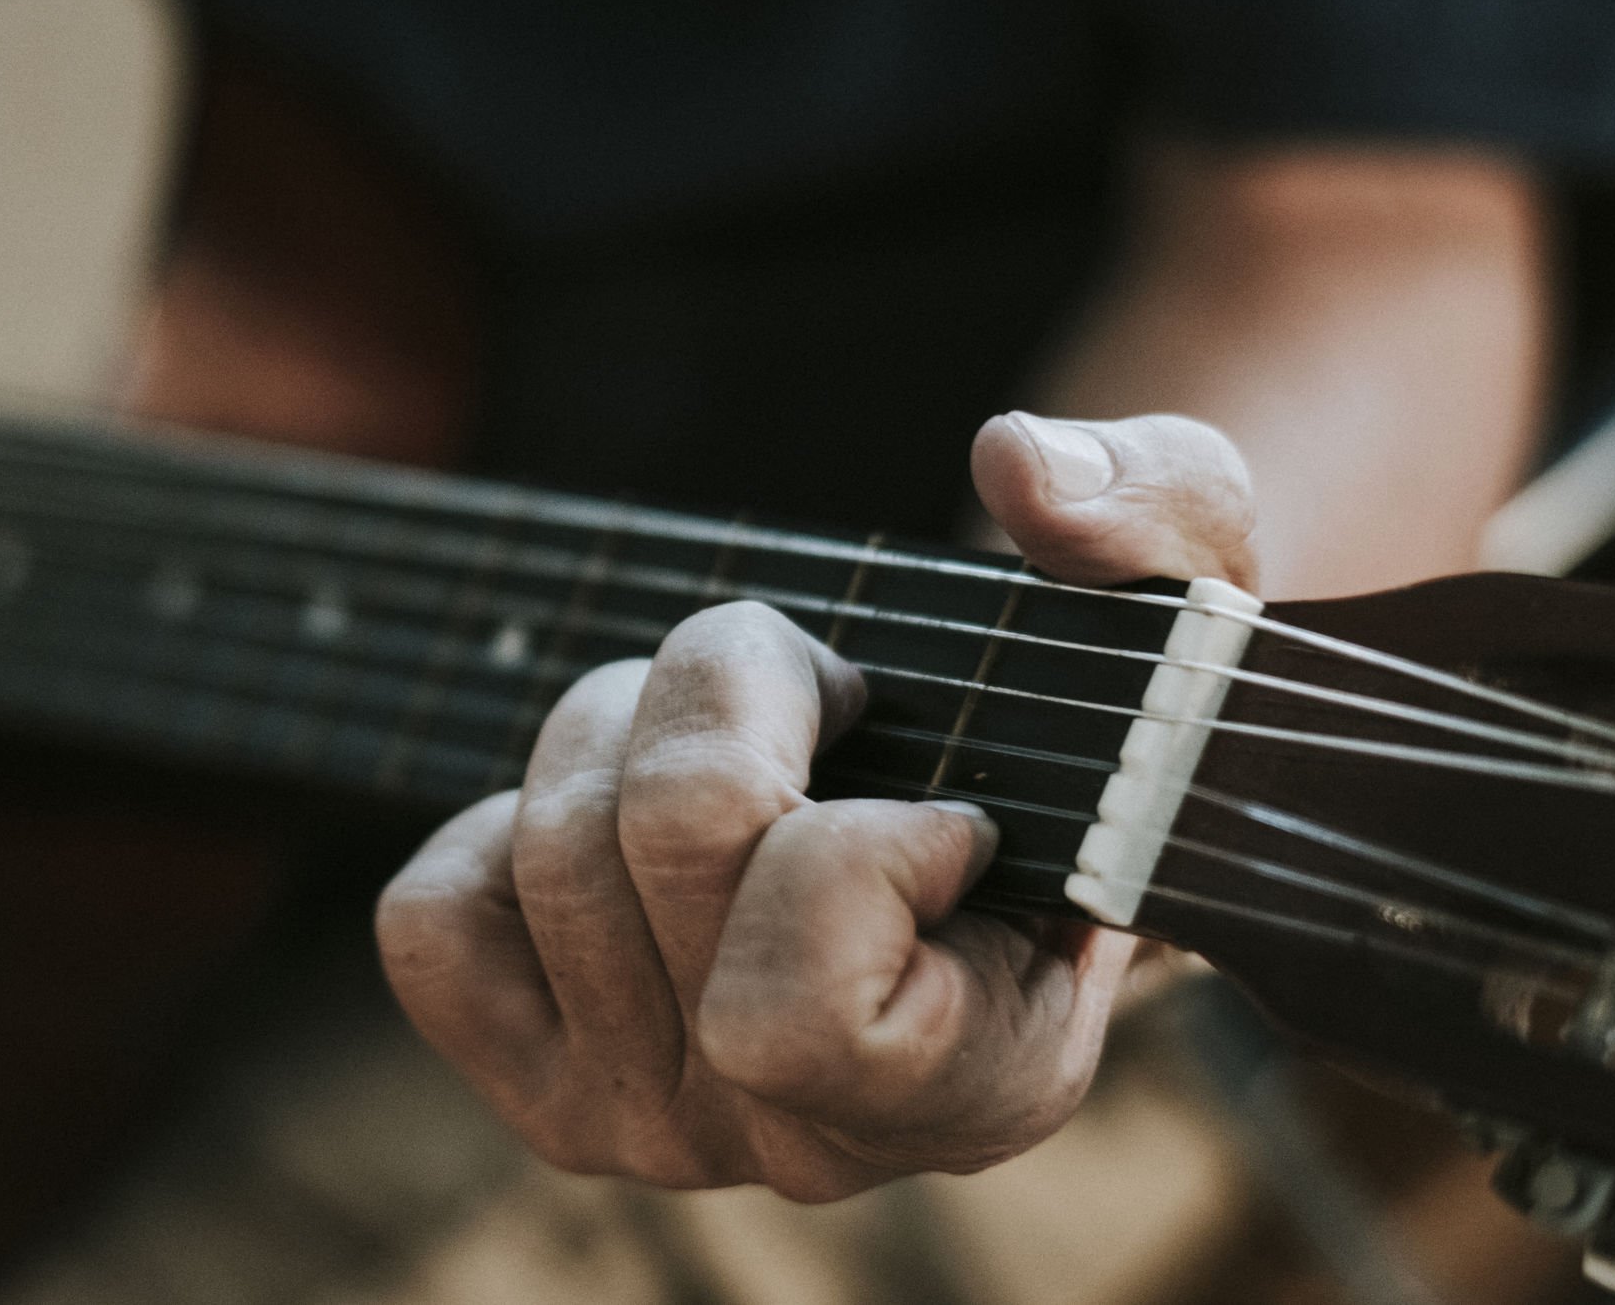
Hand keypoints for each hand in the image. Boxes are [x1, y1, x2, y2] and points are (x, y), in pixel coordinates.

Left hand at [376, 412, 1254, 1197]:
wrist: (975, 831)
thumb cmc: (1085, 737)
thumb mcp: (1182, 610)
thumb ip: (1160, 517)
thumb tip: (1021, 470)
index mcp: (988, 1082)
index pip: (799, 1005)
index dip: (855, 849)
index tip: (950, 806)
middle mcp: (804, 1144)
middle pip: (661, 842)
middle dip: (730, 688)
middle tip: (820, 696)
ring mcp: (652, 1130)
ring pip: (548, 846)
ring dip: (626, 723)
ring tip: (738, 743)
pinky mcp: (532, 1084)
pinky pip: (432, 919)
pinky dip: (501, 830)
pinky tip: (622, 834)